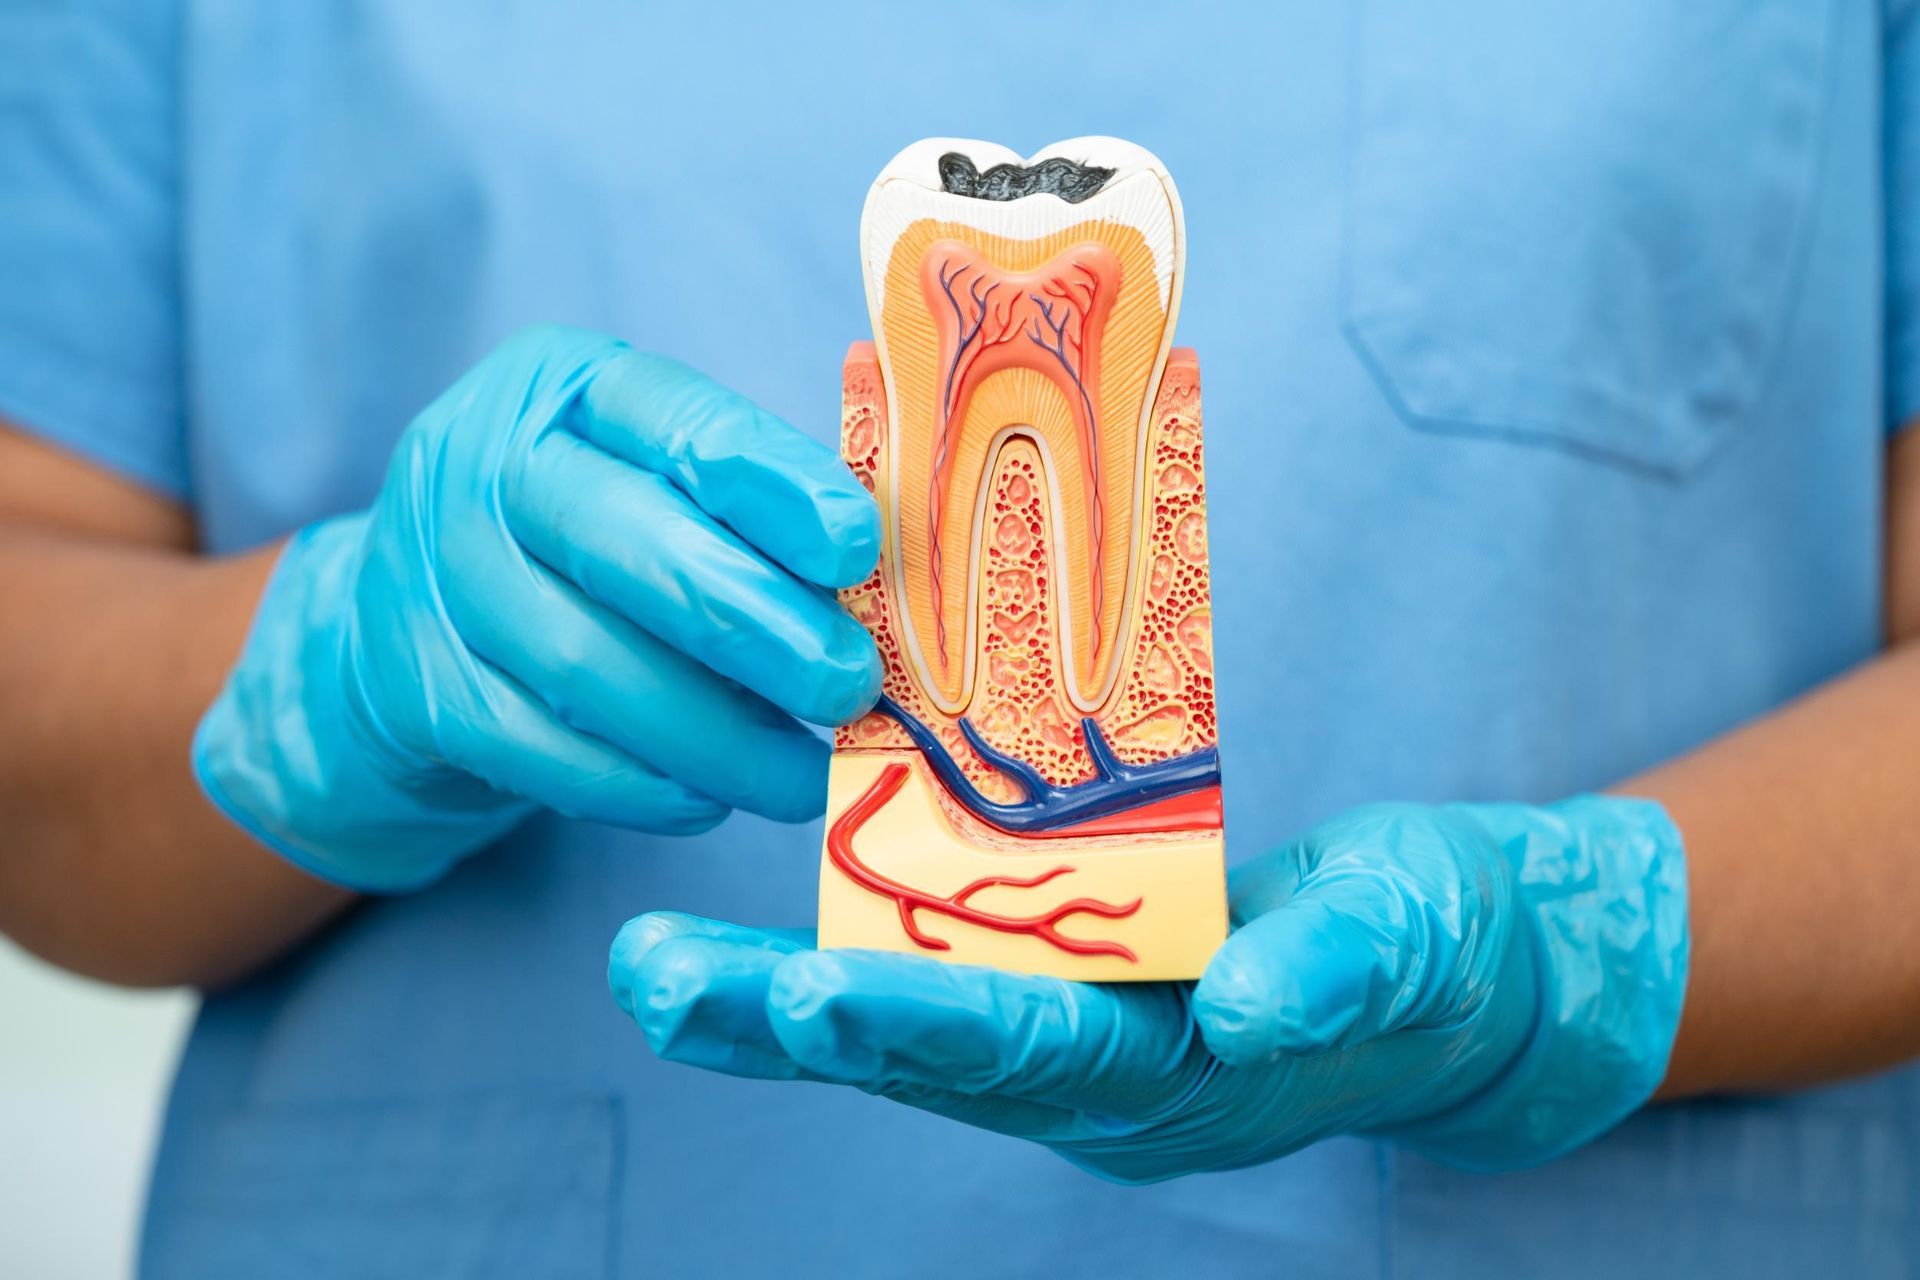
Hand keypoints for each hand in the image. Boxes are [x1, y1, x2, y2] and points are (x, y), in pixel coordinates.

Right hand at [194, 325, 880, 890]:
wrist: (398, 620)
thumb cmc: (583, 548)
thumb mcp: (651, 484)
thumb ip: (751, 514)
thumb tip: (890, 596)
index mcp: (570, 387)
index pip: (687, 424)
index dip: (779, 488)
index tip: (861, 550)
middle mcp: (483, 461)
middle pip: (634, 547)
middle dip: (760, 627)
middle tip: (848, 686)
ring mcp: (435, 574)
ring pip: (587, 665)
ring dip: (713, 737)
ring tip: (801, 777)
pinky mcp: (415, 686)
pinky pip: (541, 750)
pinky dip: (638, 785)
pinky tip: (708, 801)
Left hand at [610, 798, 1686, 1180]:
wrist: (1452, 979)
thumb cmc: (1442, 946)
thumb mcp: (1415, 942)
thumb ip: (1335, 971)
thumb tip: (1251, 1007)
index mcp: (1181, 1079)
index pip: (1029, 1054)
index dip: (913, 1026)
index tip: (795, 993)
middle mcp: (1103, 1085)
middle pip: (927, 1061)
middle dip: (782, 1025)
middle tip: (652, 977)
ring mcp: (1078, 1050)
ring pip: (909, 1034)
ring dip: (769, 1008)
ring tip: (646, 966)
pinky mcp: (1067, 1002)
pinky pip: (939, 990)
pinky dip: (839, 971)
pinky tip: (741, 947)